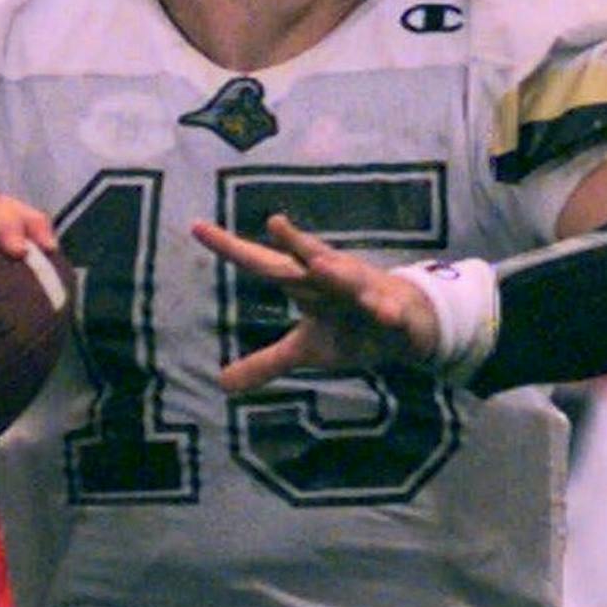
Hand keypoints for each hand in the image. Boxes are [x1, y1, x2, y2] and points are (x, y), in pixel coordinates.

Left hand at [191, 213, 439, 391]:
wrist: (410, 324)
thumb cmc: (351, 328)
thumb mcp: (306, 350)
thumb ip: (265, 363)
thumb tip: (221, 384)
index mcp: (306, 284)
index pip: (263, 263)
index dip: (231, 248)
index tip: (196, 227)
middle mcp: (332, 280)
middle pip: (308, 258)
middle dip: (293, 241)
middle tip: (274, 222)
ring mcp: (364, 293)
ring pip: (350, 279)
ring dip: (337, 272)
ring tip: (321, 265)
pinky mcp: (393, 312)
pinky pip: (390, 312)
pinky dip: (387, 312)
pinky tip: (385, 314)